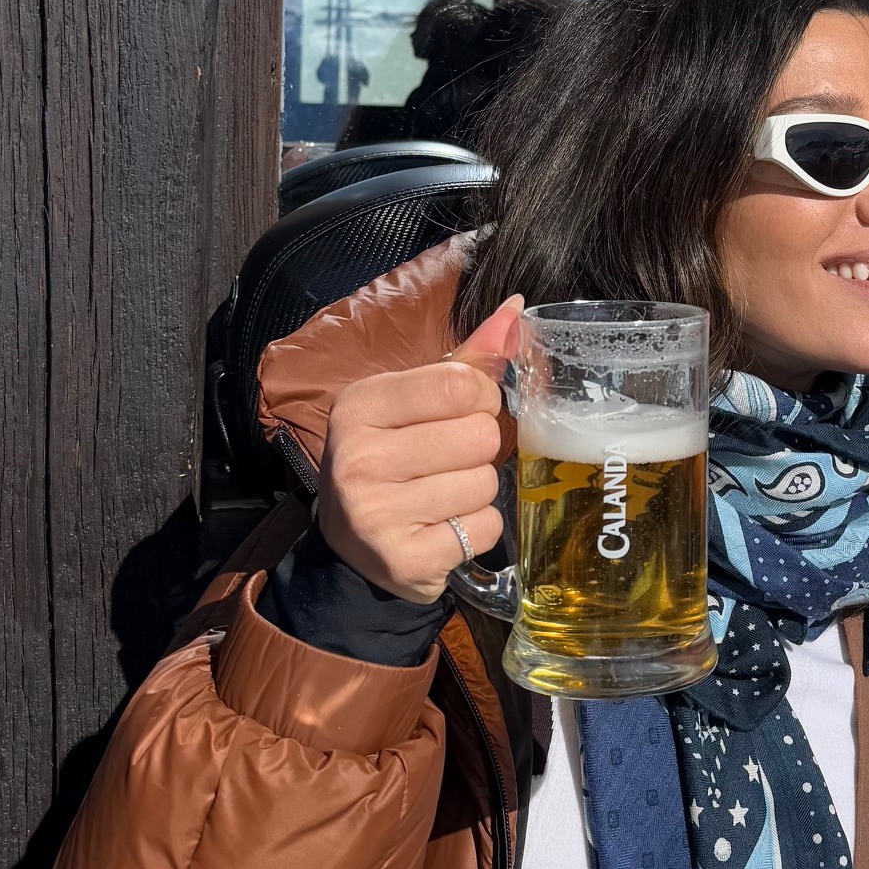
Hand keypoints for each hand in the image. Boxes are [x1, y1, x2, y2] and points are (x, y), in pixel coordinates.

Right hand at [317, 296, 524, 602]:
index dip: (479, 400)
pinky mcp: (405, 558)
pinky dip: (478, 528)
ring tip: (443, 495)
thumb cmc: (391, 459)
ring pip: (486, 484)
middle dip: (479, 450)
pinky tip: (444, 527)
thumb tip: (517, 310)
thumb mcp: (411, 404)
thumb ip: (466, 359)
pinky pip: (486, 528)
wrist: (352, 549)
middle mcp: (359, 456)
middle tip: (447, 462)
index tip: (455, 415)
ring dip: (478, 491)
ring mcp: (377, 512)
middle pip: (480, 436)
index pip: (461, 384)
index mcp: (360, 403)